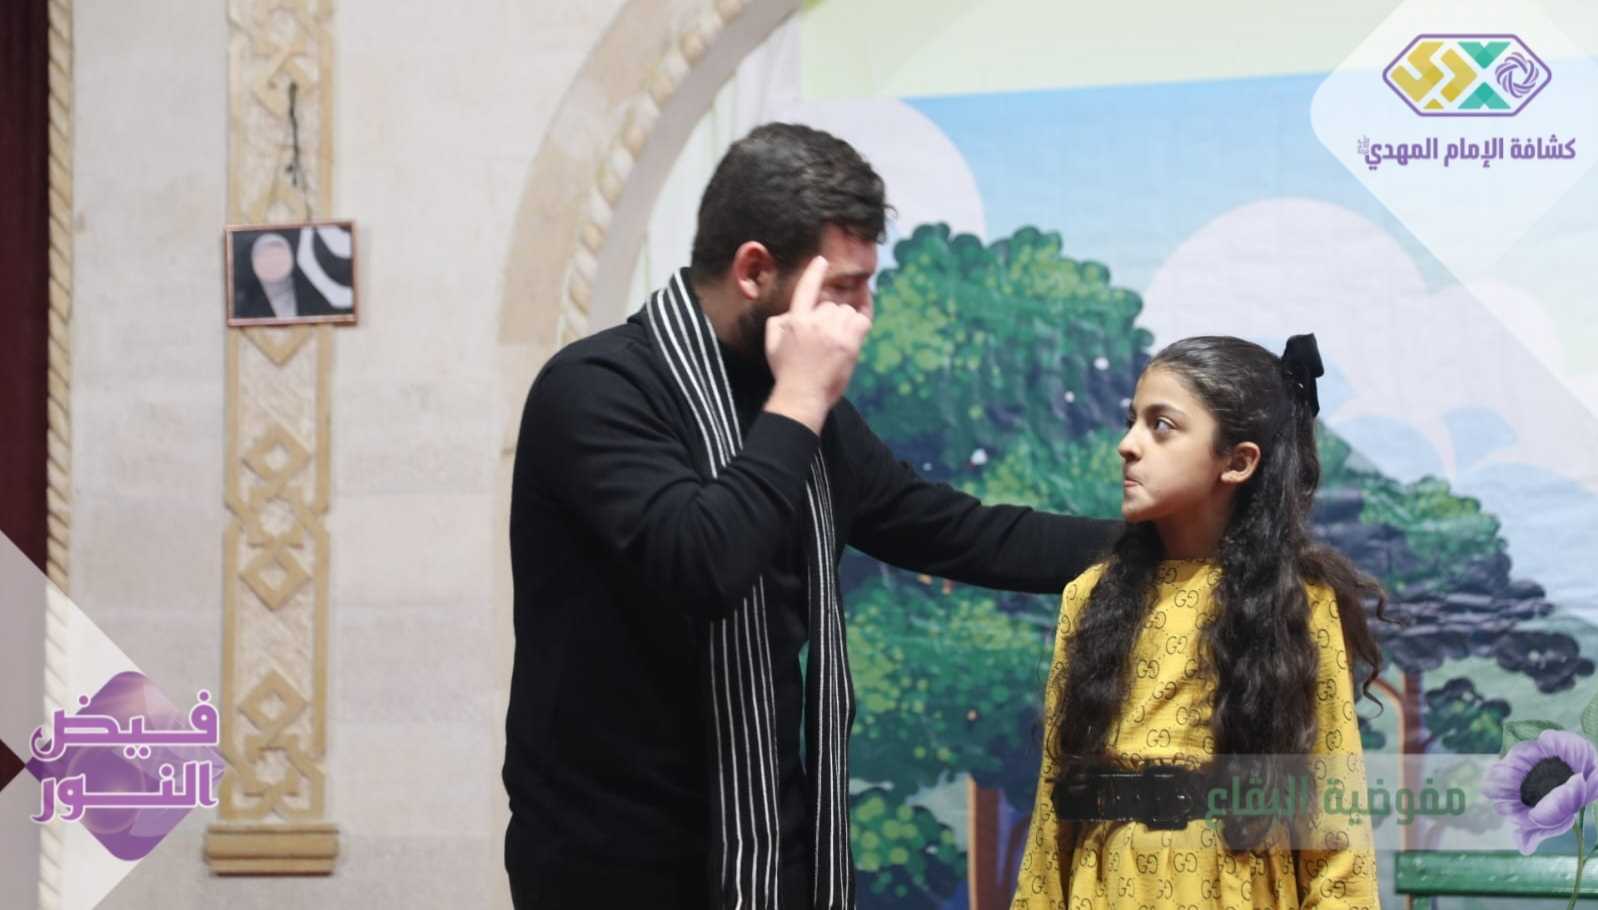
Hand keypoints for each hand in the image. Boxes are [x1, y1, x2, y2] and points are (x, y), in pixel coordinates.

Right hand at [764, 256, 870, 434]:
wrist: (801, 396)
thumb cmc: (786, 372)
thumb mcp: (771, 343)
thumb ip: (778, 321)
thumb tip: (790, 312)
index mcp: (795, 319)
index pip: (806, 289)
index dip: (814, 272)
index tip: (822, 260)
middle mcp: (815, 322)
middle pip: (831, 305)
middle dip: (830, 317)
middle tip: (824, 341)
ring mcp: (834, 332)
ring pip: (847, 312)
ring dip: (844, 322)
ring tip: (836, 342)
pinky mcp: (850, 344)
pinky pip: (863, 320)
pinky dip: (861, 323)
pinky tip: (856, 330)